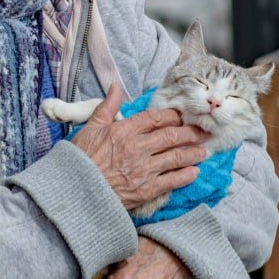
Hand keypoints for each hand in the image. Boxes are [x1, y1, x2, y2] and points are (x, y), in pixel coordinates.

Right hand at [71, 84, 207, 211]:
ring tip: (204, 149)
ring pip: (176, 157)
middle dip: (190, 132)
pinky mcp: (147, 189)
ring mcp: (144, 169)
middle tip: (203, 130)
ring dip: (193, 152)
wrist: (75, 191)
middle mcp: (138, 148)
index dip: (172, 116)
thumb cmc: (80, 159)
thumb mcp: (90, 127)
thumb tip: (115, 87)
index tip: (182, 115)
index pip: (155, 118)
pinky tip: (194, 171)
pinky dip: (185, 175)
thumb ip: (107, 107)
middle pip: (172, 136)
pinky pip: (172, 180)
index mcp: (124, 131)